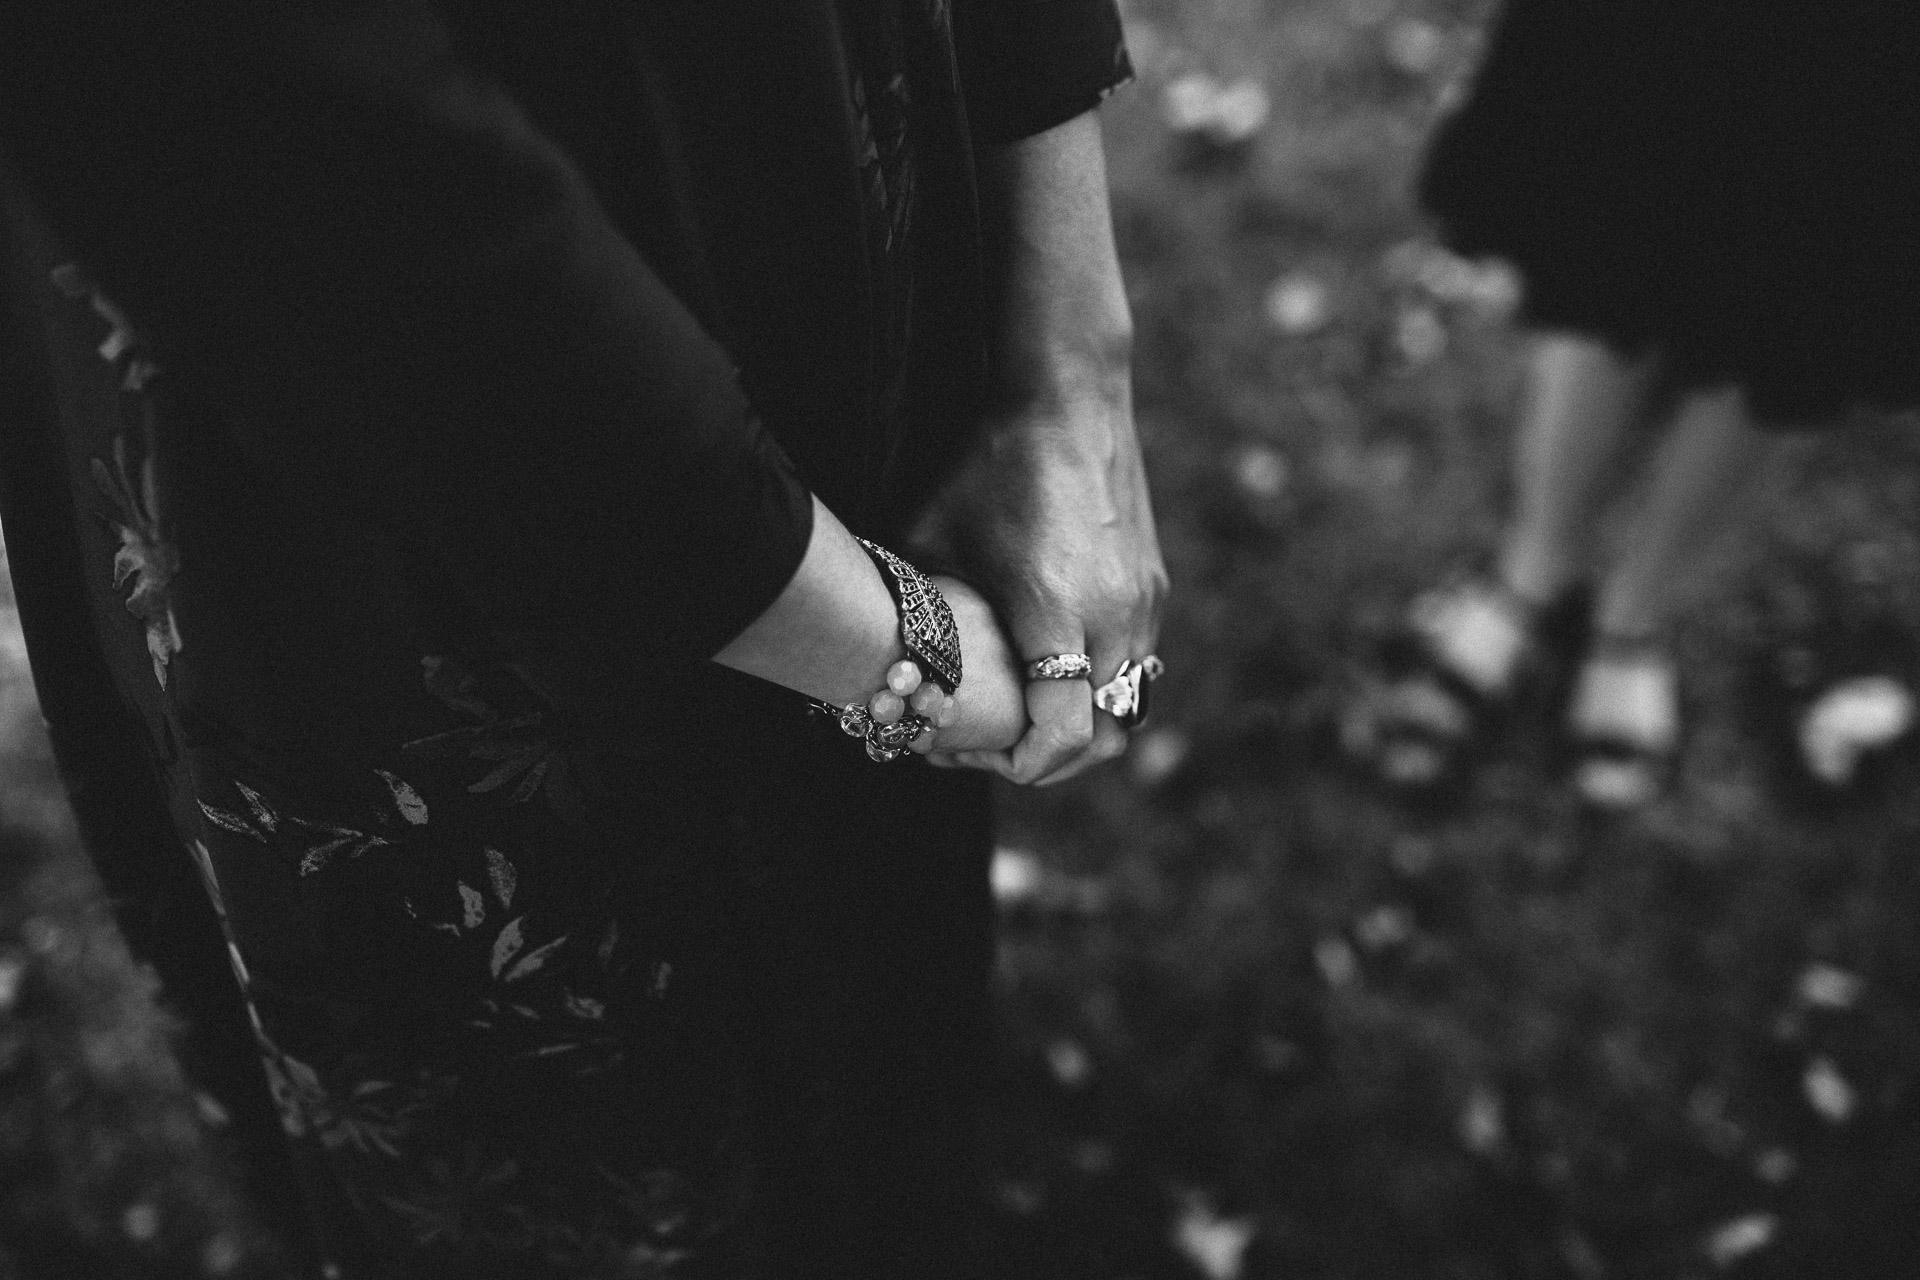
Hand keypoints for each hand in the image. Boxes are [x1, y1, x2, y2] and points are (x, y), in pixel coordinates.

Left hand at [927, 402, 1166, 783]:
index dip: (1023, 766)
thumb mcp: (930, 541)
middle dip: (1047, 759)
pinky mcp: (1153, 585)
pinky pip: (1134, 663)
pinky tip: (1045, 662)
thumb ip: (919, 613)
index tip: (984, 757)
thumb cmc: (987, 466)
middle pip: (1100, 738)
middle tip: (992, 750)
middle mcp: (1113, 618)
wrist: (1069, 398)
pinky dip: (1096, 684)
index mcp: (1056, 614)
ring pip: (1123, 704)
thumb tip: (880, 666)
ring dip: (1078, 723)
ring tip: (1019, 711)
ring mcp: (1143, 603)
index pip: (1062, 735)